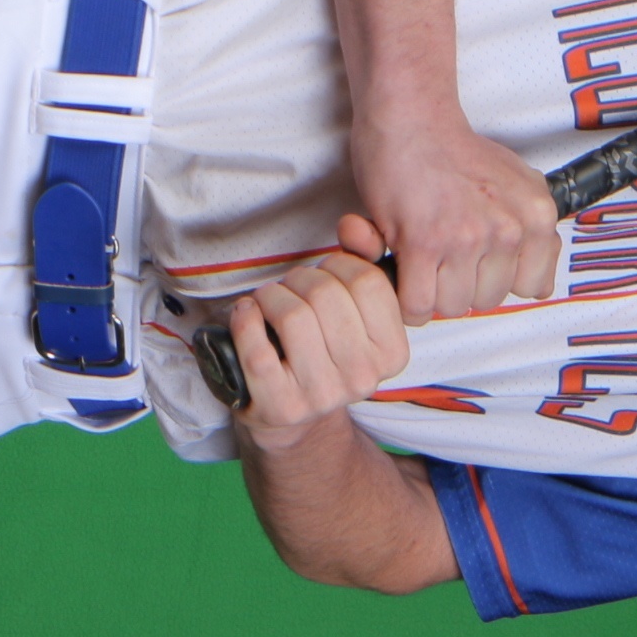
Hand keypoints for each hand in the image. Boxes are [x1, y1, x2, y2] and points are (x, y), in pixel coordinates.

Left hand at [224, 217, 413, 444]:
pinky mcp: (281, 406)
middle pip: (326, 294)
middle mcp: (363, 378)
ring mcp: (322, 396)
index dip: (339, 264)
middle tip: (291, 288)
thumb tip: (353, 223)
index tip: (325, 273)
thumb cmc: (323, 348)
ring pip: (293, 316)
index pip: (368, 283)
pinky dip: (245, 320)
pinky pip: (257, 349)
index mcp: (392, 353)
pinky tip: (247, 314)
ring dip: (271, 295)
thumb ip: (363, 259)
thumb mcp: (353, 311)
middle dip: (300, 278)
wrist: (293, 413)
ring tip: (268, 301)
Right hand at [348, 113, 561, 322]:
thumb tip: (539, 271)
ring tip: (423, 257)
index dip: (500, 279)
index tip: (480, 262)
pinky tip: (403, 271)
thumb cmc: (454, 150)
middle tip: (444, 254)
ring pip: (451, 306)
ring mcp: (466, 238)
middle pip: (487, 301)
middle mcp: (508, 229)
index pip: (532, 288)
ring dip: (431, 291)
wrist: (412, 118)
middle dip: (462, 284)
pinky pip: (417, 304)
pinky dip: (405, 297)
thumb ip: (533, 226)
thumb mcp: (518, 181)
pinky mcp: (423, 244)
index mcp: (537, 215)